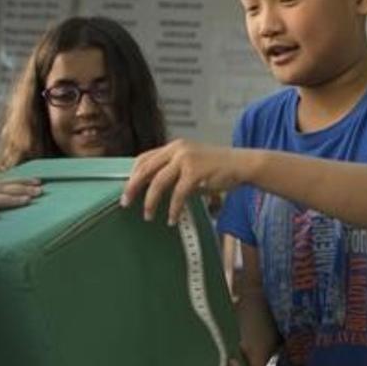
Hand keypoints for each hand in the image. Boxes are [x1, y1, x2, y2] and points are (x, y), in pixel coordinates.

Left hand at [120, 139, 253, 225]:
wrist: (241, 164)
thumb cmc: (217, 167)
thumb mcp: (191, 163)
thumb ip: (173, 170)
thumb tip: (153, 187)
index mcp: (174, 146)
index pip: (144, 158)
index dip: (133, 175)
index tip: (127, 189)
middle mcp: (177, 150)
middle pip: (145, 169)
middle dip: (133, 187)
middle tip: (125, 202)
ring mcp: (186, 159)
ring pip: (158, 182)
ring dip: (150, 201)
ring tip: (148, 215)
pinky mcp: (195, 172)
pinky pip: (177, 194)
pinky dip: (173, 208)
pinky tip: (171, 218)